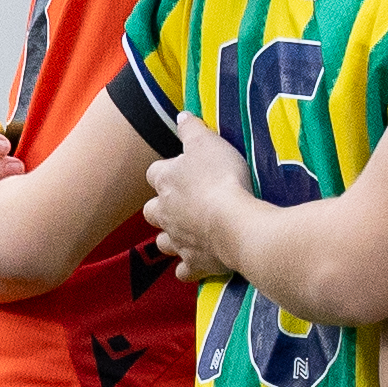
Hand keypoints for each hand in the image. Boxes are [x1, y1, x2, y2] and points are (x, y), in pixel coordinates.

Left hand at [141, 116, 252, 280]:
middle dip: (164, 209)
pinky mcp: (194, 264)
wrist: (235, 225)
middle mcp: (164, 212)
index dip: (168, 172)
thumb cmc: (221, 178)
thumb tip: (181, 115)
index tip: (184, 170)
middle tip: (184, 205)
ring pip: (163, 242)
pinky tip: (200, 263)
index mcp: (165, 181)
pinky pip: (184, 271)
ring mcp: (177, 241)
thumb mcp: (207, 142)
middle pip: (152, 211)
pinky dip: (189, 267)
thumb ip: (191, 128)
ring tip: (190, 233)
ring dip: (172, 238)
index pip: (155, 173)